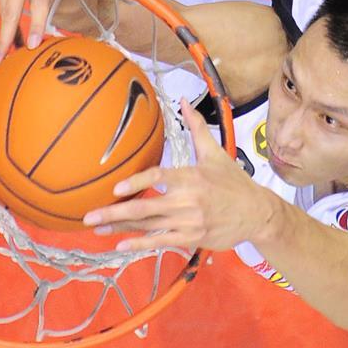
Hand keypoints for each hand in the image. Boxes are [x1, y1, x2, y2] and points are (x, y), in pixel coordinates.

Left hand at [83, 99, 273, 251]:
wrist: (257, 213)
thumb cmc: (233, 181)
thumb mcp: (215, 153)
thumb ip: (197, 128)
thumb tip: (184, 102)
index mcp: (192, 177)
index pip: (159, 177)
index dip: (137, 183)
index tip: (116, 187)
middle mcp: (188, 201)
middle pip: (146, 208)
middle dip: (115, 212)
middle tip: (90, 215)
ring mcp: (189, 222)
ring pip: (149, 226)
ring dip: (121, 228)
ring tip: (97, 228)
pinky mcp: (191, 238)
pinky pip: (162, 242)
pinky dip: (140, 244)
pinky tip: (121, 245)